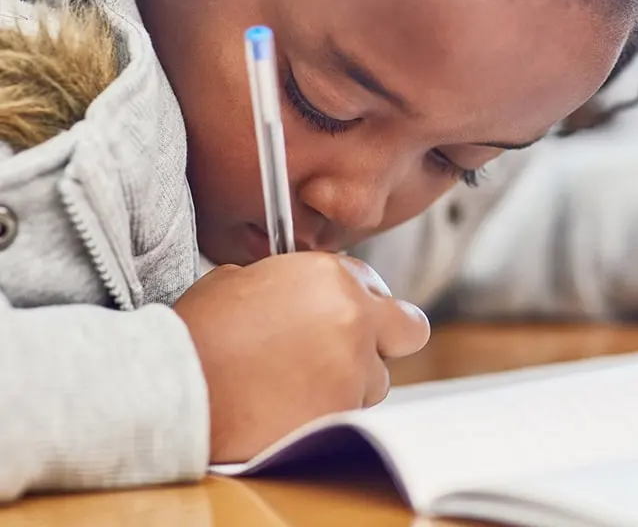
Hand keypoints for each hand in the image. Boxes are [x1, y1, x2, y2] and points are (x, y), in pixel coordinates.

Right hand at [173, 253, 429, 462]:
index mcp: (329, 275)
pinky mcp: (343, 413)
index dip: (357, 298)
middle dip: (388, 335)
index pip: (372, 280)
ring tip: (305, 384)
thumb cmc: (202, 332)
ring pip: (378, 377)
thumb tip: (299, 293)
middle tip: (356, 346)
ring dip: (353, 379)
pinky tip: (295, 406)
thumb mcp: (243, 280)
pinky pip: (354, 411)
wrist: (179, 389)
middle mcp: (353, 317)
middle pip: (408, 328)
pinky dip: (332, 409)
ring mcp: (353, 368)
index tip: (342, 312)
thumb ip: (290, 281)